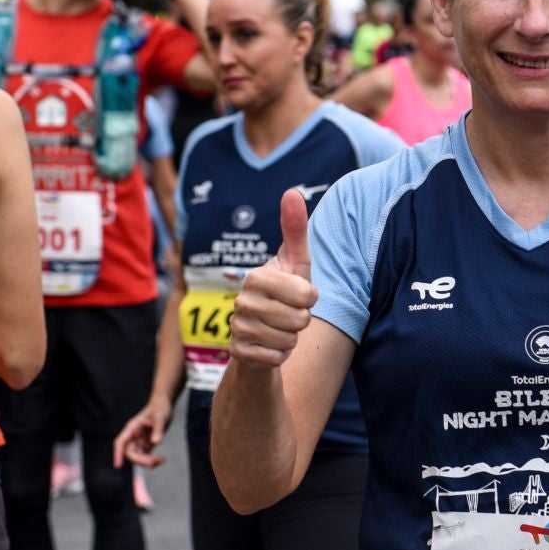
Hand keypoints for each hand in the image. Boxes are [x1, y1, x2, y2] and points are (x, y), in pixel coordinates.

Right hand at [114, 398, 172, 468]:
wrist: (163, 406)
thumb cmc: (159, 408)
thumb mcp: (160, 416)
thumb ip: (158, 429)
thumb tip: (155, 442)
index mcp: (132, 428)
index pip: (120, 442)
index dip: (117, 453)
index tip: (118, 465)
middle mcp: (133, 436)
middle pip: (130, 453)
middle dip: (140, 460)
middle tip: (153, 462)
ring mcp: (139, 441)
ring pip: (138, 458)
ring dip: (147, 462)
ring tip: (161, 460)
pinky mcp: (146, 445)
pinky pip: (146, 457)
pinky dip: (153, 461)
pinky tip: (162, 459)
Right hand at [228, 189, 317, 367]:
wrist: (260, 335)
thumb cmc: (284, 293)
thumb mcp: (295, 262)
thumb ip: (295, 228)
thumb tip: (292, 191)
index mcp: (255, 277)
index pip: (306, 294)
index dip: (310, 298)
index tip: (299, 294)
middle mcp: (241, 301)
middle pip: (300, 319)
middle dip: (301, 320)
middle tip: (288, 314)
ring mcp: (237, 328)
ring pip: (289, 340)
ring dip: (291, 338)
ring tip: (279, 328)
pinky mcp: (238, 353)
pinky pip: (277, 358)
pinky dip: (280, 354)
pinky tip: (270, 345)